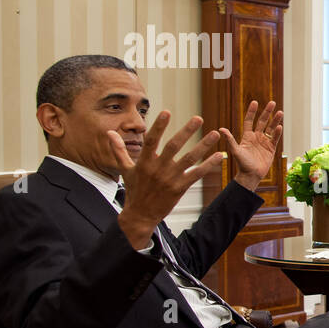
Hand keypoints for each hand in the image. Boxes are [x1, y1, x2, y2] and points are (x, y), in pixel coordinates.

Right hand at [111, 112, 225, 249]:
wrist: (140, 215)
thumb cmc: (134, 190)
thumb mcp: (124, 170)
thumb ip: (119, 150)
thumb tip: (109, 132)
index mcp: (144, 162)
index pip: (151, 140)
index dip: (159, 126)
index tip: (167, 112)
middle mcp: (158, 169)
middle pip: (174, 146)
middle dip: (186, 131)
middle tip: (198, 118)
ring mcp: (170, 178)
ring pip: (189, 159)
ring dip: (203, 145)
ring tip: (215, 133)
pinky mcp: (180, 188)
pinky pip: (196, 174)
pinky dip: (208, 165)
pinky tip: (218, 156)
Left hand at [218, 100, 281, 192]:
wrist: (251, 176)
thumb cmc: (242, 164)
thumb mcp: (235, 151)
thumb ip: (230, 139)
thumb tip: (221, 129)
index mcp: (247, 136)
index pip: (249, 121)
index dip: (251, 112)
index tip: (254, 102)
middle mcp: (256, 137)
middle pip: (263, 122)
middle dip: (267, 112)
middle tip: (272, 102)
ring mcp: (264, 142)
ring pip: (271, 129)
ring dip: (275, 121)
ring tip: (280, 112)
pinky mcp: (271, 149)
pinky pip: (275, 139)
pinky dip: (277, 133)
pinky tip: (279, 126)